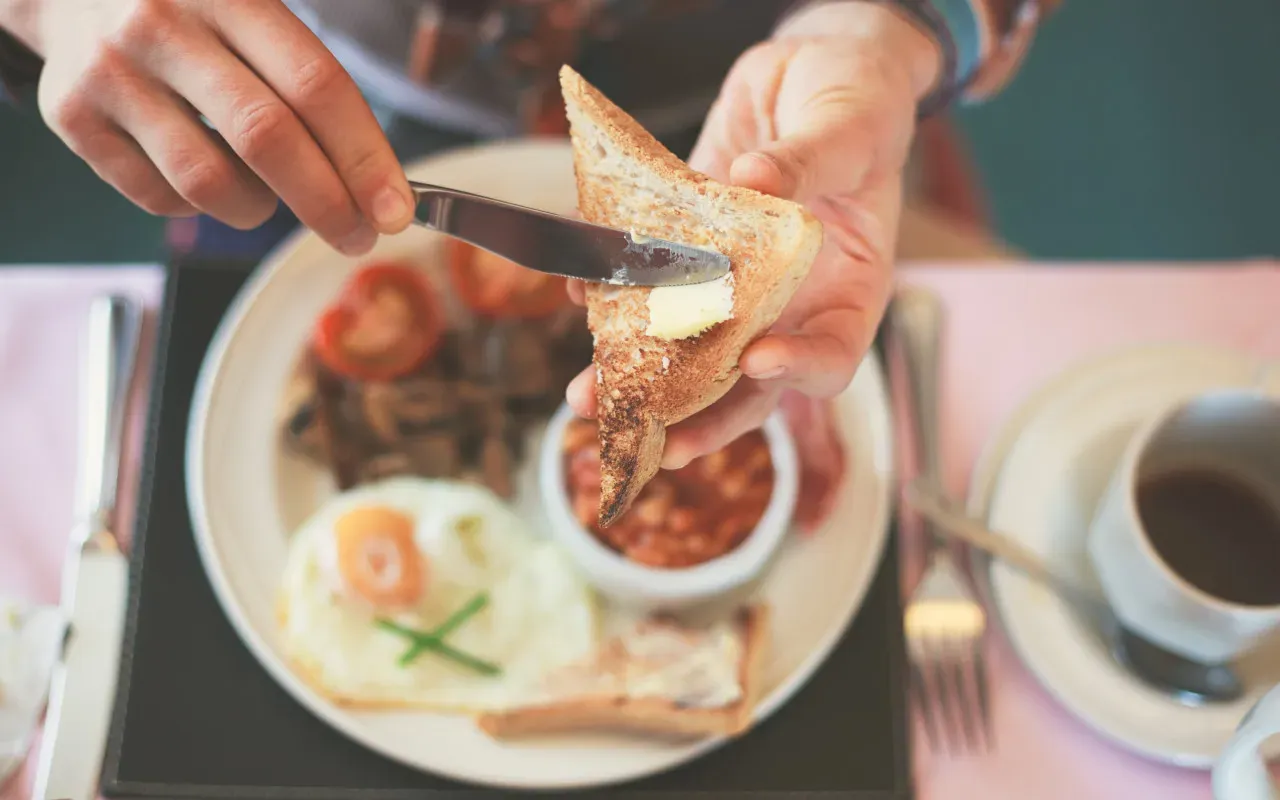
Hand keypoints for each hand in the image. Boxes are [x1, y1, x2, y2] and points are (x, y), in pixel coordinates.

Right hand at [1, 0, 413, 254]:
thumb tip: (378, 186)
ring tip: (267, 196)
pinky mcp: (71, 115)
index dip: (363, 157)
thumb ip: (309, 82)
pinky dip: (198, 207)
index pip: (315, 85)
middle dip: (327, 204)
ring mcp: (111, 71)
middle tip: (358, 236)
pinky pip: (158, 197)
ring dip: (257, 210)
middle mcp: (163, 25)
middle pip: (267, 138)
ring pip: (208, 182)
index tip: (395, 209)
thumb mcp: (252, 8)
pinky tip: (207, 176)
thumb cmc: (194, 9)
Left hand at [568, 2, 939, 503]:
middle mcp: (791, 300)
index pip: (831, 354)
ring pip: (691, 348)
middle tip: (650, 438)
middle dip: (698, 414)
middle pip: (749, 381)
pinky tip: (580, 293)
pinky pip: (654, 285)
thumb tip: (755, 181)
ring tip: (587, 395)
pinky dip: (615, 295)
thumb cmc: (857, 99)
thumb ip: (808, 160)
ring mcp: (737, 282)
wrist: (811, 68)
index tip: (757, 361)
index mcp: (849, 286)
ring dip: (639, 376)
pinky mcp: (692, 251)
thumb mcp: (849, 125)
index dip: (798, 370)